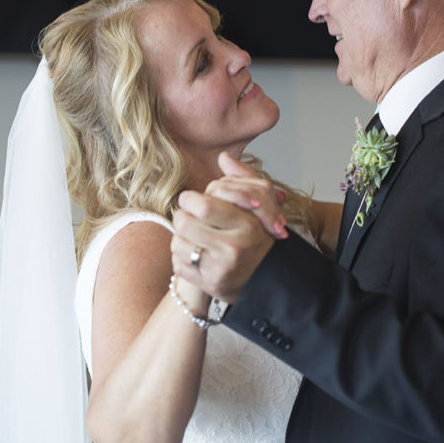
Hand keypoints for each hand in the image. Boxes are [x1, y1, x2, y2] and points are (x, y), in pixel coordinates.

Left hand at [171, 153, 283, 302]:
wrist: (266, 280)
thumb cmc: (259, 237)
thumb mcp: (258, 206)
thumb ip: (243, 179)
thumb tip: (224, 157)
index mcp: (247, 224)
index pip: (203, 204)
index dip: (190, 199)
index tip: (191, 200)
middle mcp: (234, 247)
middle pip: (184, 222)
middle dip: (181, 216)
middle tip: (187, 215)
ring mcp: (220, 268)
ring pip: (177, 243)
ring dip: (180, 237)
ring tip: (192, 237)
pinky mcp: (209, 285)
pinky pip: (178, 265)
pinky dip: (181, 258)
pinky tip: (195, 255)